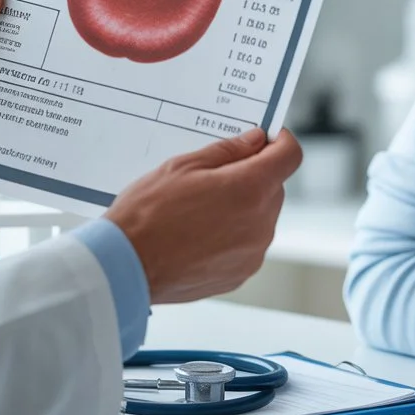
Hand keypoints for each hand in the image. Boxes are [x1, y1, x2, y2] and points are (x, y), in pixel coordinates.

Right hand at [106, 128, 302, 303]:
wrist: (124, 267)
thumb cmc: (147, 215)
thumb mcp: (183, 166)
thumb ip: (228, 151)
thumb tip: (254, 141)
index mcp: (250, 190)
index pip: (290, 156)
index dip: (280, 141)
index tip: (264, 139)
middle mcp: (259, 224)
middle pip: (274, 187)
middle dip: (253, 175)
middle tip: (214, 174)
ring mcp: (252, 253)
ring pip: (261, 216)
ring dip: (242, 206)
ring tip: (199, 208)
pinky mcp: (239, 274)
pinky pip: (247, 243)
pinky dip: (232, 233)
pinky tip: (199, 232)